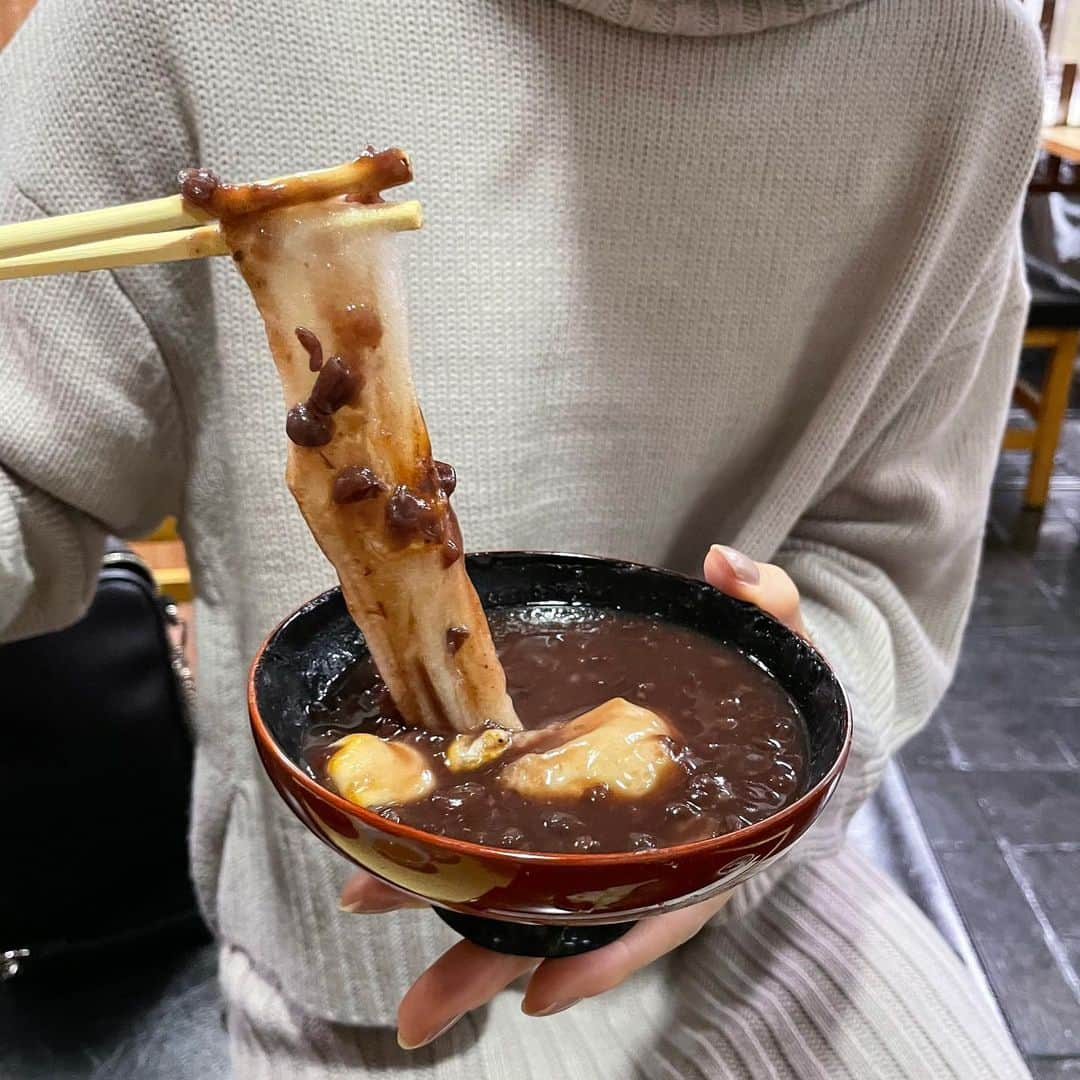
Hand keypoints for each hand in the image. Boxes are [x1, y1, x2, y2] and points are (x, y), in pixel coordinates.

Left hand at [339, 543, 806, 1048]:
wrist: (755, 699)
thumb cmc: (772, 688)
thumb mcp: (788, 644)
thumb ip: (772, 605)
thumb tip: (726, 565)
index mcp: (712, 838)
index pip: (663, 911)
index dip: (607, 956)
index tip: (542, 991)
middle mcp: (649, 857)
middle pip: (570, 922)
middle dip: (492, 960)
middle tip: (414, 1011)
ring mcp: (605, 840)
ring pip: (528, 895)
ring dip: (448, 911)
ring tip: (365, 901)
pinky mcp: (571, 812)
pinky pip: (516, 849)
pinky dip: (460, 858)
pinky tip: (396, 855)